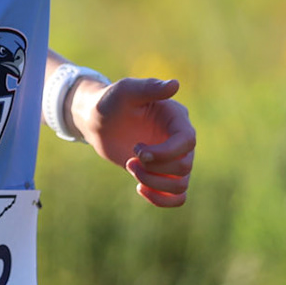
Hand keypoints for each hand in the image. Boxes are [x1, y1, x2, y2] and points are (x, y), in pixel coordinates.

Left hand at [73, 76, 195, 207]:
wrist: (98, 120)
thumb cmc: (110, 101)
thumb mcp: (126, 91)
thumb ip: (149, 88)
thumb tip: (175, 84)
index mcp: (176, 118)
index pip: (187, 141)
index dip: (166, 152)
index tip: (138, 151)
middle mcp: (179, 139)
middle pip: (185, 166)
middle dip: (155, 169)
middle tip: (130, 158)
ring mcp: (172, 158)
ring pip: (181, 185)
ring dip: (154, 183)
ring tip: (131, 168)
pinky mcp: (162, 174)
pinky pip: (177, 197)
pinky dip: (161, 200)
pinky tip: (139, 188)